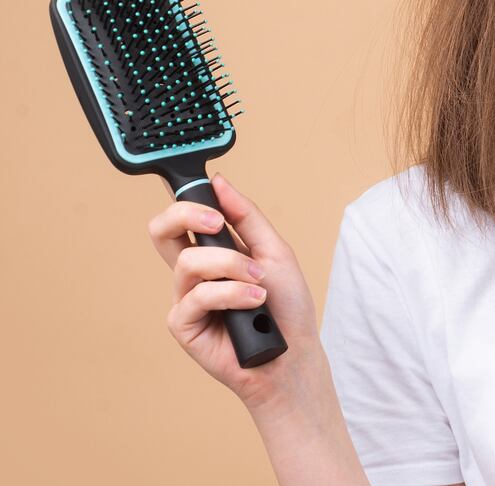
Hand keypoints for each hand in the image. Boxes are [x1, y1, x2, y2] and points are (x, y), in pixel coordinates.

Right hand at [147, 173, 323, 410]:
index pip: (183, 218)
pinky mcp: (183, 325)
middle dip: (183, 215)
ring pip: (189, 261)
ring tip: (259, 283)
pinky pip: (197, 296)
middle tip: (216, 221)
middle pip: (161, 232)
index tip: (209, 192)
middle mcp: (194, 274)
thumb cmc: (287, 307)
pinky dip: (231, 295)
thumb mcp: (273, 251)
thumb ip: (246, 217)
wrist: (293, 353)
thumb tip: (219, 182)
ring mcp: (186, 298)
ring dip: (232, 266)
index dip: (187, 200)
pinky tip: (254, 303)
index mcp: (213, 253)